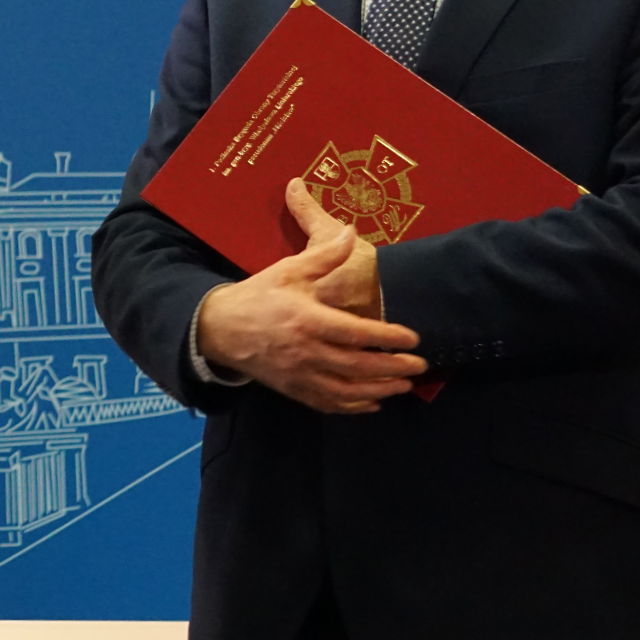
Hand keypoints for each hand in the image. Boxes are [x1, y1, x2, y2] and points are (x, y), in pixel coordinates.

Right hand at [195, 179, 425, 413]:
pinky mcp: (293, 389)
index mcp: (307, 320)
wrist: (219, 328)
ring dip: (379, 390)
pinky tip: (372, 403)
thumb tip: (351, 232)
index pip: (356, 333)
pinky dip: (353, 407)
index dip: (388, 337)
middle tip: (420, 366)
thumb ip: (323, 256)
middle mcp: (306, 351)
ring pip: (347, 391)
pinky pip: (328, 404)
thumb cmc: (258, 296)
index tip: (413, 338)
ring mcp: (299, 375)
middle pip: (358, 367)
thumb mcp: (289, 270)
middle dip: (393, 368)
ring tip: (403, 385)